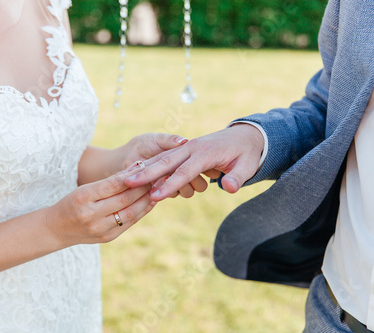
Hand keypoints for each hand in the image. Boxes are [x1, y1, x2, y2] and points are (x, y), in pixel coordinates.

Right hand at [48, 165, 153, 246]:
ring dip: (146, 200)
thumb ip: (108, 183)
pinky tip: (149, 202)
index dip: (131, 175)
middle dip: (143, 187)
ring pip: (130, 213)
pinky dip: (141, 212)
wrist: (56, 229)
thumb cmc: (72, 203)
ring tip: (157, 188)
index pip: (112, 184)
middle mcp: (90, 215)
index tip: (144, 166)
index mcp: (82, 197)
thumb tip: (136, 170)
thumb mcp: (84, 189)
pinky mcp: (107, 238)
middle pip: (124, 199)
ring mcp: (99, 229)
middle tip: (157, 175)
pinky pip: (129, 223)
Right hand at [124, 124, 264, 200]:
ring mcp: (186, 147)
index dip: (170, 185)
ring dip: (144, 169)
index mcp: (206, 153)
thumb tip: (229, 188)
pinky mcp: (183, 149)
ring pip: (161, 158)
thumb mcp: (248, 165)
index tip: (155, 197)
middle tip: (127, 183)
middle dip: (146, 174)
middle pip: (165, 162)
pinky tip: (137, 176)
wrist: (244, 135)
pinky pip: (164, 158)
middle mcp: (192, 148)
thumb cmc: (246, 153)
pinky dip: (150, 166)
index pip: (185, 171)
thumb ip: (238, 176)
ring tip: (125, 181)